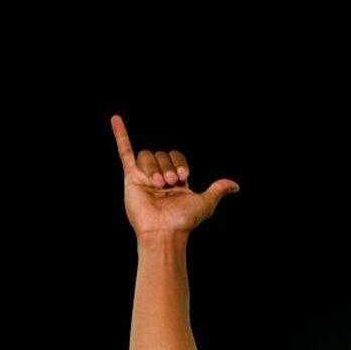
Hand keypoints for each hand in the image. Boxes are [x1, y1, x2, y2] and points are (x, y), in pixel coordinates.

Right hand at [111, 115, 238, 239]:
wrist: (164, 231)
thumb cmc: (183, 221)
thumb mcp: (205, 203)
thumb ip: (217, 190)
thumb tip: (235, 186)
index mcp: (175, 182)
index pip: (177, 158)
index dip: (180, 162)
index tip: (183, 176)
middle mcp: (159, 178)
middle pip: (162, 155)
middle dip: (167, 166)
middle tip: (169, 184)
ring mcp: (144, 178)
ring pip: (147, 155)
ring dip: (153, 166)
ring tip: (157, 184)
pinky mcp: (131, 179)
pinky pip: (124, 153)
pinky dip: (120, 135)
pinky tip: (116, 118)